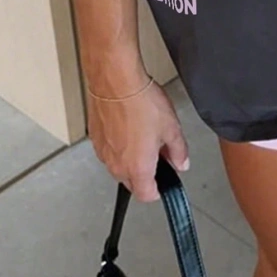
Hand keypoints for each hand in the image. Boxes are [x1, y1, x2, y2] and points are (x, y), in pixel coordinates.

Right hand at [87, 78, 189, 202]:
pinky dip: (118, 144)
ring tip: (143, 134)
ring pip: (119, 165)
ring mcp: (103, 152)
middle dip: (145, 173)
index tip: (164, 181)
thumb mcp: (171, 127)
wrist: (115, 81)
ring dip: (130, 158)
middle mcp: (117, 165)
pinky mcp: (95, 138)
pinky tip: (128, 125)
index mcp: (137, 168)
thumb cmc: (141, 102)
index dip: (158, 190)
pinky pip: (109, 149)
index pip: (146, 195)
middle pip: (132, 182)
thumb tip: (181, 163)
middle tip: (157, 153)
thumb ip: (179, 150)